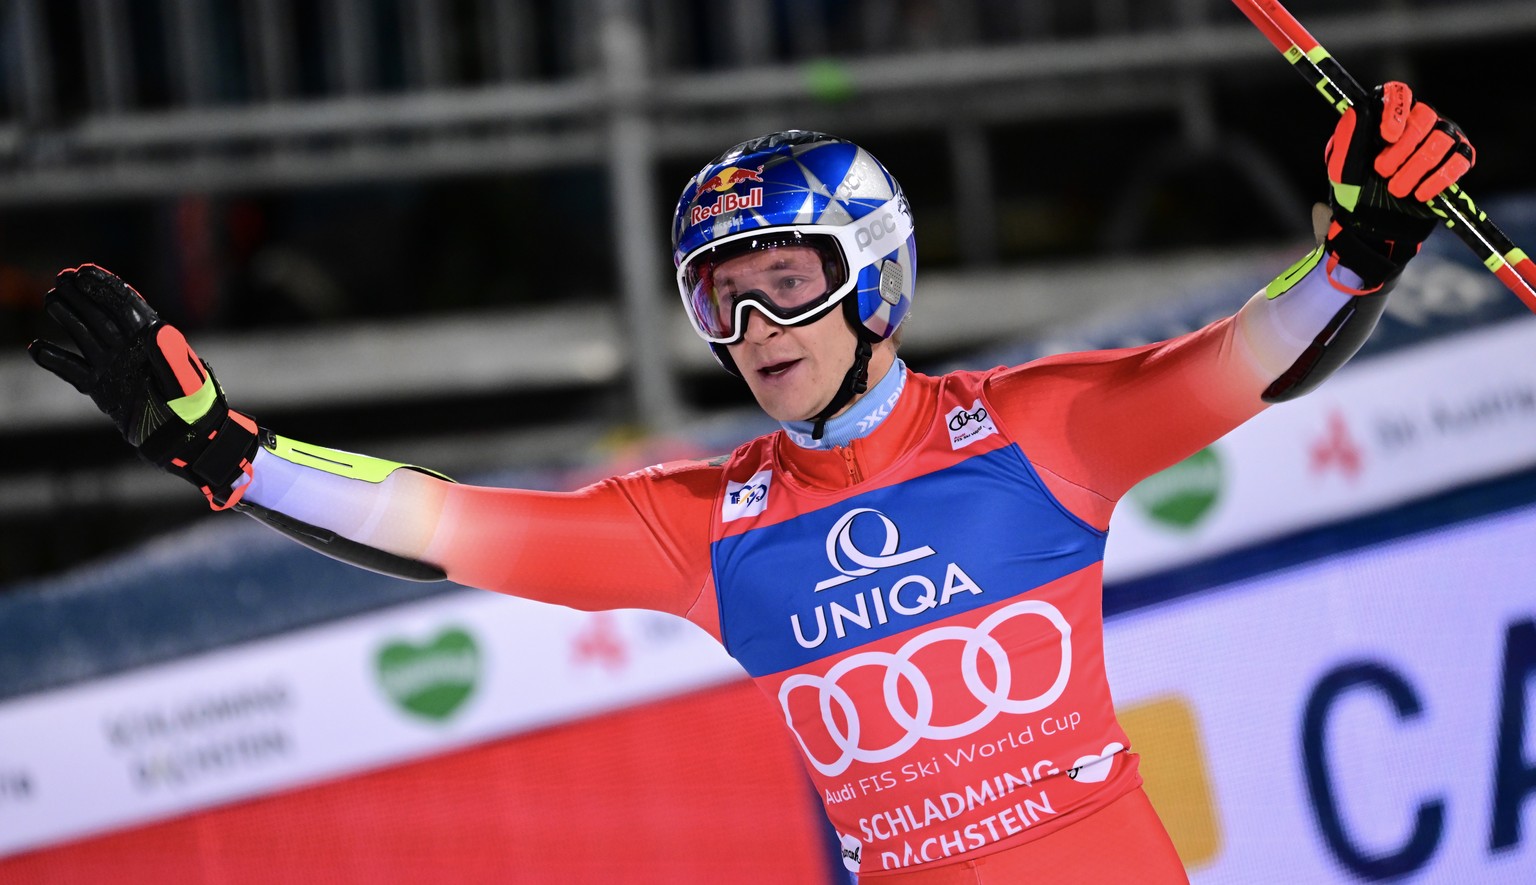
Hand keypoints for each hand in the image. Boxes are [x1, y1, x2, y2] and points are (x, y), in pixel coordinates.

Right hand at [28, 265, 260, 509]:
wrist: (187, 441)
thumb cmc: (195, 410)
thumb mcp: (187, 382)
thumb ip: (169, 357)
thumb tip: (155, 328)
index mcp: (154, 342)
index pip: (126, 307)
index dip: (106, 287)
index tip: (85, 271)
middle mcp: (132, 351)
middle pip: (102, 316)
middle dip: (83, 296)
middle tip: (61, 278)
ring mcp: (116, 368)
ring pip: (86, 337)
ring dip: (68, 318)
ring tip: (51, 299)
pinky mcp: (103, 390)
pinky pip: (74, 371)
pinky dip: (54, 360)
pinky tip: (36, 347)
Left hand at [1323, 81, 1474, 289]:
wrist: (1372, 224)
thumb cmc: (1355, 191)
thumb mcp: (1342, 166)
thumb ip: (1348, 137)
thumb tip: (1362, 108)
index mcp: (1386, 117)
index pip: (1398, 93)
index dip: (1396, 110)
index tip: (1387, 136)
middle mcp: (1417, 122)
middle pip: (1424, 116)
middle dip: (1403, 148)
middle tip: (1382, 172)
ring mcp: (1440, 139)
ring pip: (1442, 138)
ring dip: (1416, 167)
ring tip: (1396, 189)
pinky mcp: (1457, 161)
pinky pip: (1459, 161)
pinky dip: (1438, 179)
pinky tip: (1420, 194)